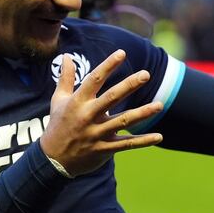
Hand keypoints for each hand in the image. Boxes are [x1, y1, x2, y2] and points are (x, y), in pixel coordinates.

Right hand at [41, 49, 163, 176]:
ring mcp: (97, 133)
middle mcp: (88, 116)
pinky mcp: (105, 149)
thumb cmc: (58, 125)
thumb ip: (66, 78)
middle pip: (111, 98)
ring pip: (123, 121)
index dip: (108, 65)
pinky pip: (127, 144)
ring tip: (160, 105)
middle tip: (146, 74)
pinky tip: (159, 136)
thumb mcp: (58, 100)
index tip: (121, 53)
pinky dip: (143, 141)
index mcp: (78, 102)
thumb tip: (66, 56)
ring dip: (143, 113)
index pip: (94, 79)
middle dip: (129, 85)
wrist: (53, 160)